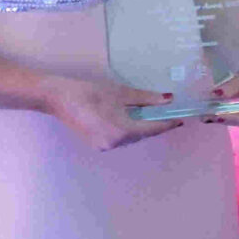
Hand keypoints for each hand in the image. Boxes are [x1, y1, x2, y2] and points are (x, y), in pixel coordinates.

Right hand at [42, 73, 178, 151]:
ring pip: (130, 137)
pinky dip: (128, 129)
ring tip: (152, 116)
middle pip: (141, 134)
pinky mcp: (96, 144)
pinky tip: (132, 119)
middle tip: (168, 115)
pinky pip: (119, 138)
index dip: (167, 124)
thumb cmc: (89, 92)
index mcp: (121, 131)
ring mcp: (103, 146)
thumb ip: (145, 98)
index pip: (152, 129)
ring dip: (141, 127)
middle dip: (154, 125)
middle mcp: (113, 144)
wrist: (57, 98)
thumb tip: (168, 100)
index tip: (181, 120)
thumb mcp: (120, 93)